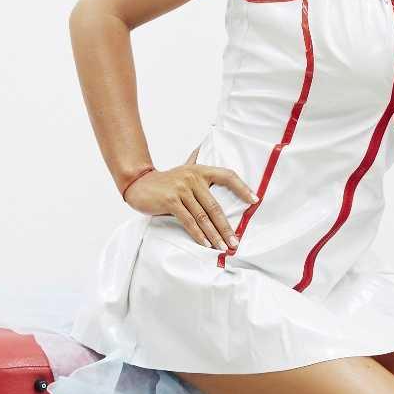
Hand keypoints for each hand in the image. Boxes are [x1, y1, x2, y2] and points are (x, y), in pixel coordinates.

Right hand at [125, 150, 258, 251]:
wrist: (138, 183)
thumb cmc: (166, 181)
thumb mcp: (184, 169)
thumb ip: (195, 161)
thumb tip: (203, 147)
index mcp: (201, 170)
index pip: (227, 176)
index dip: (242, 188)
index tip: (255, 200)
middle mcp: (193, 178)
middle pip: (215, 206)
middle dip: (226, 227)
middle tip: (235, 242)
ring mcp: (182, 189)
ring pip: (203, 216)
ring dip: (214, 234)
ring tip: (222, 247)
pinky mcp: (171, 201)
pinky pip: (188, 221)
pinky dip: (197, 234)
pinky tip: (205, 243)